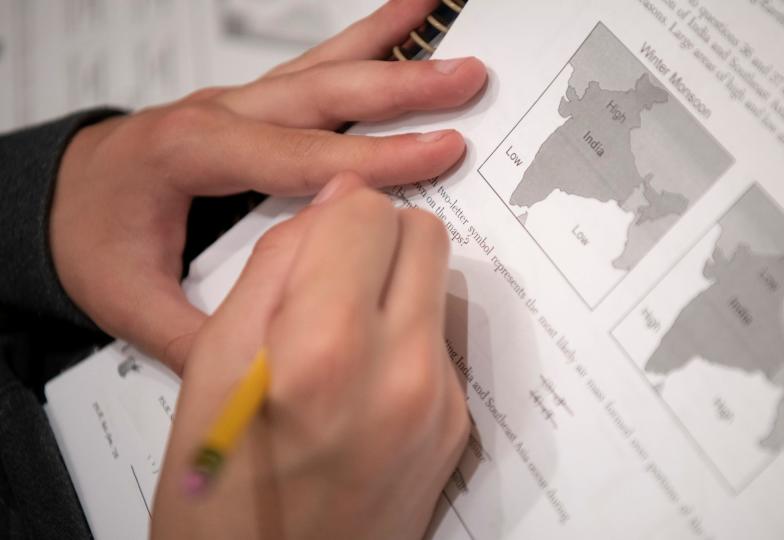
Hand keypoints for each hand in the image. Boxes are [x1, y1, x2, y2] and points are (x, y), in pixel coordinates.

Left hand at [50, 0, 485, 372]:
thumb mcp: (126, 300)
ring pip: (324, 69)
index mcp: (191, 153)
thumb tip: (264, 369)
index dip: (374, 158)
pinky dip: (362, 39)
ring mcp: (238, 102)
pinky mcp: (254, 106)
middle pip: (323, 95)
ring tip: (443, 25)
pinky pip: (315, 65)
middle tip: (467, 80)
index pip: (299, 156)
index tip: (439, 154)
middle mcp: (219, 114)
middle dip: (401, 89)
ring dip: (390, 52)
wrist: (65, 196)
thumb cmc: (92, 236)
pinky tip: (402, 19)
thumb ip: (194, 336)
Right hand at [151, 173, 467, 539]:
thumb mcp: (213, 364)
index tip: (316, 245)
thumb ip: (277, 265)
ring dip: (396, 288)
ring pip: (440, 284)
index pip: (370, 211)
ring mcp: (442, 405)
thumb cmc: (219, 491)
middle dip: (378, 239)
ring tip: (341, 340)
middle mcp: (403, 374)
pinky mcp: (459, 429)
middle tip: (331, 281)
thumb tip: (337, 201)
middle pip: (426, 235)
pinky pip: (442, 343)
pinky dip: (408, 340)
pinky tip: (364, 384)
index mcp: (326, 350)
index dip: (337, 217)